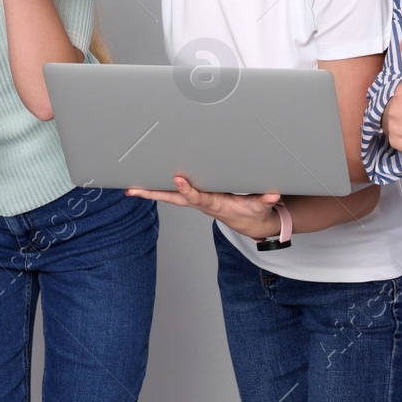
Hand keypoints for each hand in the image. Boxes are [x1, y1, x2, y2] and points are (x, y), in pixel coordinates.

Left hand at [127, 176, 283, 238]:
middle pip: (173, 199)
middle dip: (154, 194)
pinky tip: (144, 184)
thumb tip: (272, 195)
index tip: (178, 178)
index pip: (198, 196)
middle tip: (134, 190)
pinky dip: (158, 189)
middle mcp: (200, 202)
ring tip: (130, 187)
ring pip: (169, 196)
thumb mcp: (260, 207)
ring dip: (150, 192)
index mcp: (215, 203)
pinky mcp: (194, 197)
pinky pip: (173, 193)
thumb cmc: (252, 212)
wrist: (249, 223)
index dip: (188, 189)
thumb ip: (264, 201)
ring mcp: (195, 201)